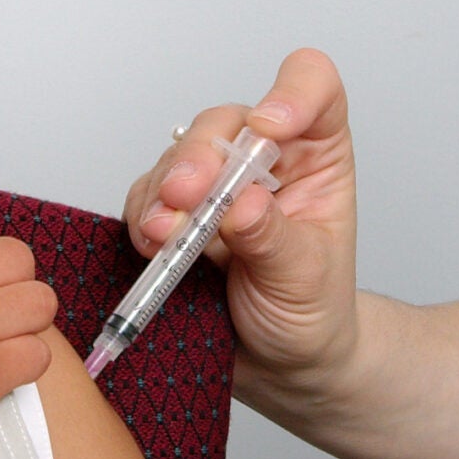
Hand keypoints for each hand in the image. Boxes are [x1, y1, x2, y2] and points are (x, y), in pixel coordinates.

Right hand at [123, 49, 358, 386]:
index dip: (291, 94)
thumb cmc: (312, 313)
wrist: (281, 367)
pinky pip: (147, 195)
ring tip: (163, 236)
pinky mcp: (175, 212)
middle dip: (199, 157)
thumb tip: (240, 204)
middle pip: (226, 123)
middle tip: (186, 198)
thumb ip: (275, 240)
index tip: (269, 128)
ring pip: (178, 156)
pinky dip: (143, 217)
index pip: (312, 90)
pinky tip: (151, 246)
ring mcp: (215, 183)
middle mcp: (264, 158)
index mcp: (315, 155)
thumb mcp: (307, 279)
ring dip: (164, 191)